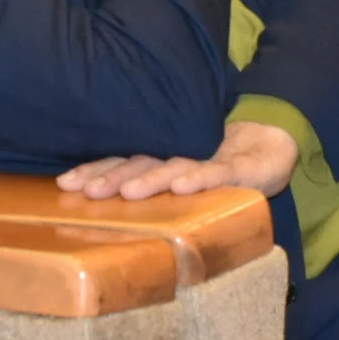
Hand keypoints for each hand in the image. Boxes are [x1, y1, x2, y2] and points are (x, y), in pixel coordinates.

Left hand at [58, 117, 299, 201]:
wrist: (273, 143)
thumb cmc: (221, 165)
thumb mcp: (184, 176)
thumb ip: (150, 180)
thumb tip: (97, 196)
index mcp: (161, 161)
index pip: (122, 164)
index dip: (94, 171)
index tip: (65, 184)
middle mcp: (178, 158)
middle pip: (139, 164)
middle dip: (112, 178)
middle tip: (88, 191)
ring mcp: (206, 162)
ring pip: (172, 167)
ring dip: (149, 179)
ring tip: (128, 192)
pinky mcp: (237, 170)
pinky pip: (214, 174)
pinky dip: (197, 178)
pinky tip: (181, 187)